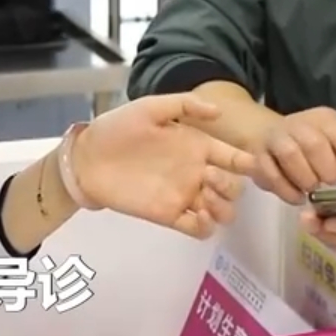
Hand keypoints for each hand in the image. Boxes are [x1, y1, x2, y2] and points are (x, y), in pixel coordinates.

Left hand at [69, 94, 254, 239]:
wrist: (87, 159)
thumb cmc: (117, 129)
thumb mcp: (150, 108)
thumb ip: (184, 104)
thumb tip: (219, 111)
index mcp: (195, 145)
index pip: (233, 157)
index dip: (246, 162)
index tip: (248, 164)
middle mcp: (195, 172)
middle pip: (233, 188)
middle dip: (231, 186)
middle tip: (210, 178)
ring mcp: (184, 196)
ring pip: (222, 210)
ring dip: (224, 208)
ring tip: (206, 199)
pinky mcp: (169, 216)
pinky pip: (199, 230)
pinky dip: (207, 227)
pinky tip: (199, 215)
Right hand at [244, 107, 335, 204]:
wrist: (269, 137)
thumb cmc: (316, 148)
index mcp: (326, 120)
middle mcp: (300, 123)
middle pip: (314, 144)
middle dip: (326, 170)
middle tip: (332, 187)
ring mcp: (276, 137)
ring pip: (290, 154)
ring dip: (305, 178)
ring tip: (312, 192)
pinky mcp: (257, 155)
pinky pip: (269, 172)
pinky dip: (286, 190)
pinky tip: (297, 198)